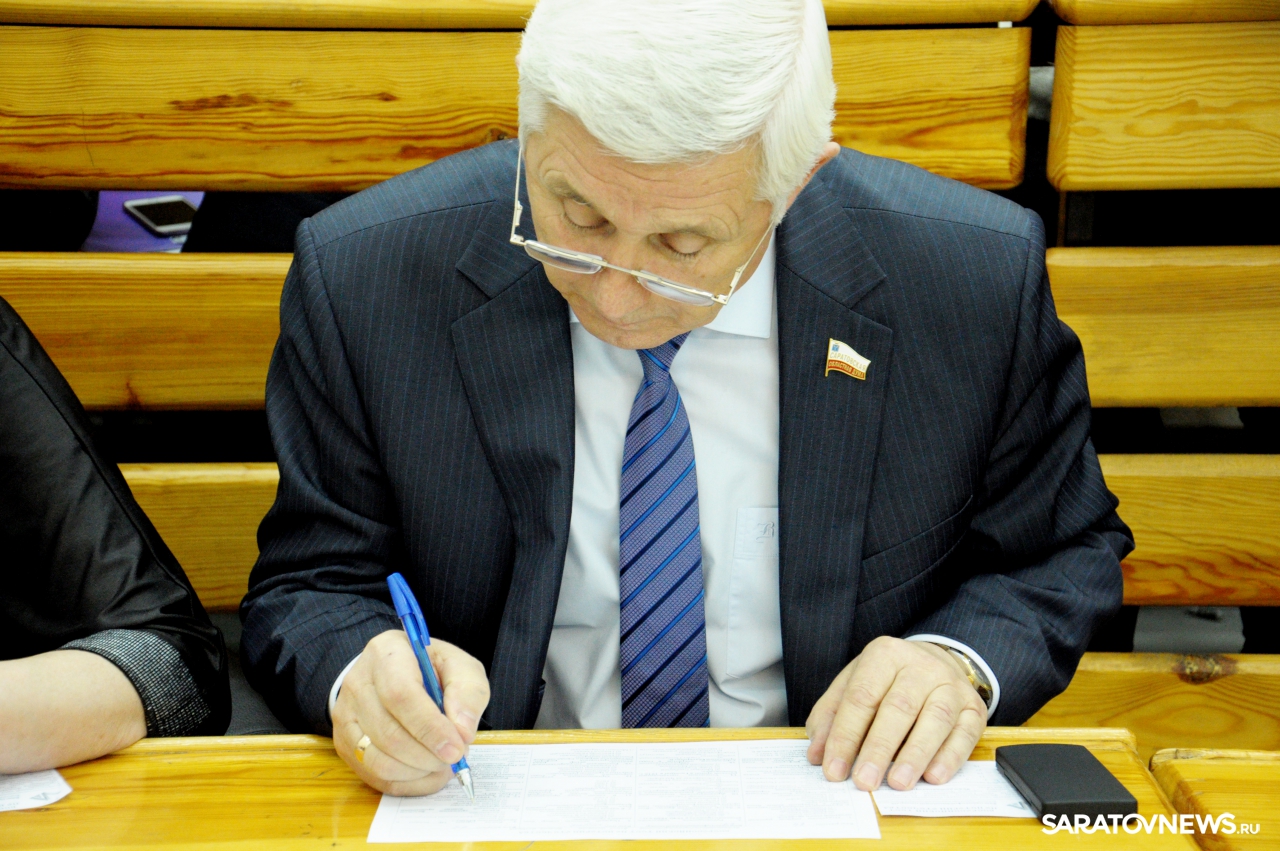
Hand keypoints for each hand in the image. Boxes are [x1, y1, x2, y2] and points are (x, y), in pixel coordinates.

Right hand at [333, 630, 489, 794]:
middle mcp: (358, 683)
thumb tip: (462, 732)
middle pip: (389, 733)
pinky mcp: (344, 744)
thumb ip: (468, 692)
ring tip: (443, 762)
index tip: (456, 748)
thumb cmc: (431, 669)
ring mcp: (346, 716)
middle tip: (455, 757)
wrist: (396, 671)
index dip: (430, 727)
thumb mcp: (459, 666)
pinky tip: (428, 772)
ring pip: (379, 761)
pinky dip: (408, 783)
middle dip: (428, 755)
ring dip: (419, 771)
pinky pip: (375, 776)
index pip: (400, 695)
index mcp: (386, 654)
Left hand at [805, 636, 986, 791]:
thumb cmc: (887, 680)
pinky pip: (965, 734)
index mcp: (884, 655)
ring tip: (897, 783)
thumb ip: (831, 715)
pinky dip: (950, 757)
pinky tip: (933, 776)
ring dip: (915, 755)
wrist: (936, 662)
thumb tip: (818, 754)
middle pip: (898, 708)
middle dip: (878, 749)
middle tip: (864, 781)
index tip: (833, 770)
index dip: (845, 736)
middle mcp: (920, 666)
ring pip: (935, 720)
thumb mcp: (854, 683)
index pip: (861, 697)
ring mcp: (951, 685)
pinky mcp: (975, 708)